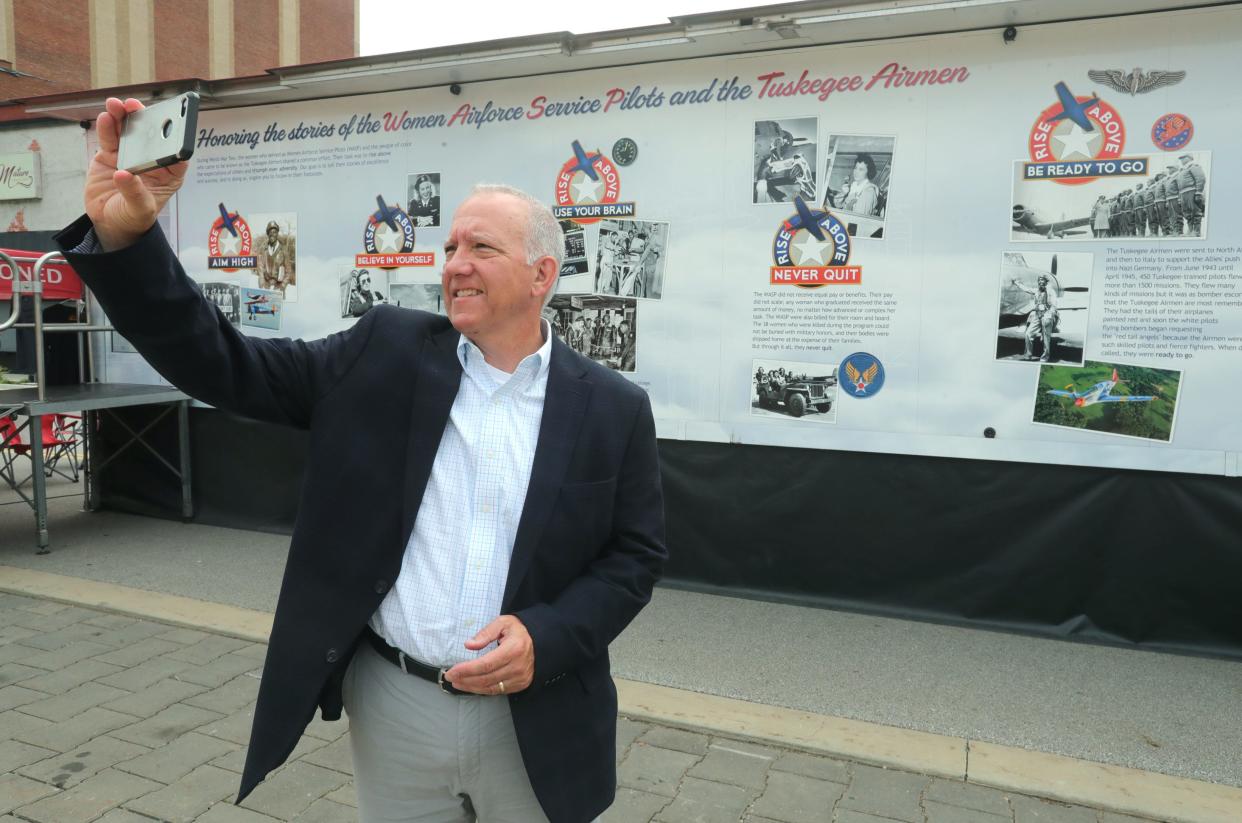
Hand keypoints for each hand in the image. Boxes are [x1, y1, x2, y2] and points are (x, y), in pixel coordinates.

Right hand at [85, 97, 187, 250]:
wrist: (109, 221)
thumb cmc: (133, 217)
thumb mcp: (139, 210)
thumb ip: (134, 193)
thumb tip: (124, 174)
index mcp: (168, 174)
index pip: (176, 153)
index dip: (174, 138)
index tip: (170, 124)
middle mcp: (150, 160)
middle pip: (150, 135)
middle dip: (144, 118)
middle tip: (135, 106)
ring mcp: (130, 155)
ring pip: (128, 132)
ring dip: (123, 116)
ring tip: (116, 105)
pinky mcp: (110, 155)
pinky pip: (109, 138)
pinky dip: (107, 127)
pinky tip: (106, 117)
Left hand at [443, 615, 534, 695]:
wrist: (541, 641)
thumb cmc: (519, 631)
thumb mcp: (503, 623)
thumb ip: (485, 633)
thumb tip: (468, 645)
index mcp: (513, 649)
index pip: (485, 664)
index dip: (466, 670)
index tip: (452, 671)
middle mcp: (518, 666)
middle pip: (486, 678)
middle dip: (465, 680)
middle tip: (450, 677)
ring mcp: (520, 678)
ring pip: (490, 688)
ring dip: (471, 687)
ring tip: (458, 683)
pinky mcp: (520, 685)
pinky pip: (498, 691)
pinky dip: (482, 689)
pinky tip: (472, 685)